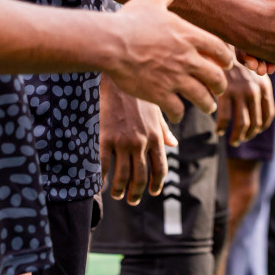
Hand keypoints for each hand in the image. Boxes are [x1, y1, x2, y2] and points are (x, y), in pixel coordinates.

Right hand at [99, 76, 174, 204]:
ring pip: (122, 175)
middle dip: (137, 192)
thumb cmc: (138, 92)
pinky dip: (102, 179)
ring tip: (117, 194)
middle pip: (141, 177)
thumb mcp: (155, 109)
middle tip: (132, 200)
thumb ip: (164, 129)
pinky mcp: (106, 137)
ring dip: (120, 189)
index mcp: (156, 136)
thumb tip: (173, 144)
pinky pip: (103, 165)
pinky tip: (100, 184)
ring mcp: (123, 141)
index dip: (156, 184)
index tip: (153, 192)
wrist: (119, 74)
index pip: (160, 168)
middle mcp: (141, 142)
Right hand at [104, 0, 232, 119]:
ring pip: (202, 97)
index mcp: (190, 36)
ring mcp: (175, 78)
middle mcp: (188, 58)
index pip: (220, 50)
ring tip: (208, 107)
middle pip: (216, 77)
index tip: (226, 65)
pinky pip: (178, 109)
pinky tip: (178, 114)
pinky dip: (179, 113)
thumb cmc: (130, 20)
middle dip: (220, 85)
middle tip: (219, 89)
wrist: (110, 43)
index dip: (226, 59)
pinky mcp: (160, 94)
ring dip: (207, 104)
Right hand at [216, 61, 274, 145]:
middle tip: (241, 140)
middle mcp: (255, 90)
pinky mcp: (224, 92)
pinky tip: (219, 131)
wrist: (222, 47)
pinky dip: (221, 128)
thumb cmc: (237, 60)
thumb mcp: (254, 71)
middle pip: (255, 123)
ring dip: (237, 137)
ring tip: (233, 142)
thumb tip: (260, 115)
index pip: (268, 115)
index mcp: (265, 86)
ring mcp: (240, 92)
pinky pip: (224, 119)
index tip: (254, 133)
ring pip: (242, 125)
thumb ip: (259, 89)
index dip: (261, 127)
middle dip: (248, 135)